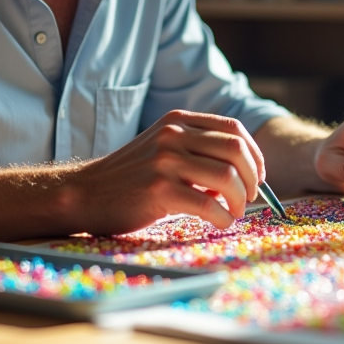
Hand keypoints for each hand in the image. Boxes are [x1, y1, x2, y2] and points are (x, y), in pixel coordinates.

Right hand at [69, 110, 265, 233]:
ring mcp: (165, 160)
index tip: (257, 177)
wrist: (86, 193)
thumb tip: (243, 176)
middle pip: (236, 149)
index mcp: (177, 121)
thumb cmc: (130, 178)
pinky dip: (223, 217)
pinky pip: (209, 205)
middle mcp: (172, 135)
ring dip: (240, 200)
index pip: (234, 129)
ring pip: (227, 176)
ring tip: (233, 212)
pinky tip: (220, 222)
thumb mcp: (163, 149)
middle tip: (249, 198)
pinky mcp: (159, 189)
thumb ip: (198, 152)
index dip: (254, 155)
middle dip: (252, 178)